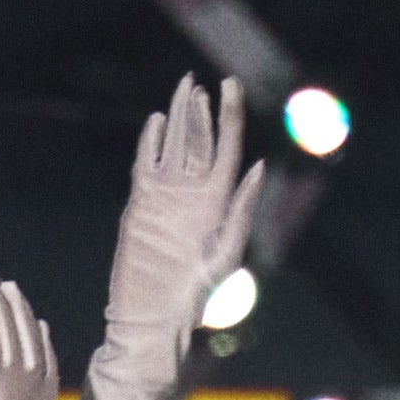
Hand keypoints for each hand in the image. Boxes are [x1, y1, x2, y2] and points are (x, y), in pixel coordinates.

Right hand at [94, 76, 262, 379]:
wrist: (153, 318)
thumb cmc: (194, 297)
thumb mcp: (226, 252)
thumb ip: (241, 209)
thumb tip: (258, 167)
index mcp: (218, 201)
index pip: (226, 147)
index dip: (228, 114)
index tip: (229, 84)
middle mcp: (193, 195)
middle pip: (198, 142)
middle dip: (200, 112)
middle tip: (198, 82)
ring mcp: (166, 199)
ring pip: (173, 147)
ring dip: (179, 119)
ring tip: (184, 90)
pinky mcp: (140, 206)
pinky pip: (146, 166)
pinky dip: (150, 143)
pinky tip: (157, 123)